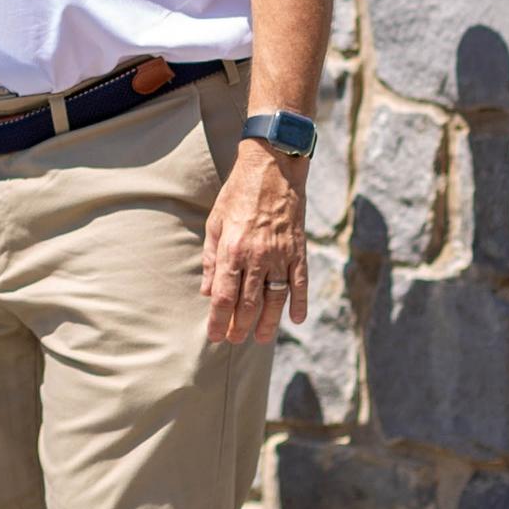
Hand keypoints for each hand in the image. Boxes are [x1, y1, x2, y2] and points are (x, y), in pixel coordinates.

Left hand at [201, 143, 308, 343]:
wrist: (272, 168)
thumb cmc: (238, 194)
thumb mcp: (215, 222)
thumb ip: (211, 259)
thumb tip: (208, 292)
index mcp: (232, 249)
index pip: (224, 296)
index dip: (219, 320)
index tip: (215, 335)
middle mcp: (256, 256)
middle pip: (248, 303)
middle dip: (240, 326)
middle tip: (235, 340)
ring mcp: (280, 254)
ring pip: (275, 298)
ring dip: (268, 322)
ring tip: (260, 339)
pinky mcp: (298, 249)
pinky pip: (300, 282)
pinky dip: (300, 303)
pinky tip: (296, 319)